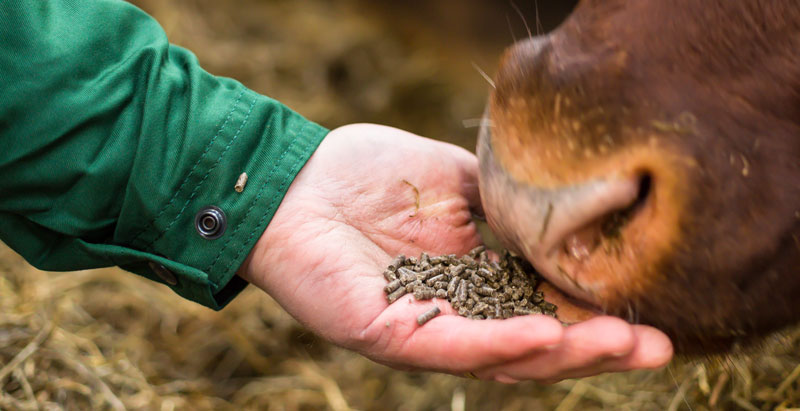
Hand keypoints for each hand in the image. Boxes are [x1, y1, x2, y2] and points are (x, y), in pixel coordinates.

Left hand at [238, 124, 672, 382]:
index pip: (549, 306)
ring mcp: (425, 329)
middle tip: (657, 347)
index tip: (655, 313)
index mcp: (479, 280)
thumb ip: (504, 200)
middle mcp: (459, 314)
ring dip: (561, 352)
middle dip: (598, 349)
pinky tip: (539, 334)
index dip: (599, 314)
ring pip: (502, 357)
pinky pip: (448, 345)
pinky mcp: (387, 334)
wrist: (298, 180)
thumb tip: (564, 207)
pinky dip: (495, 344)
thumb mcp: (456, 179)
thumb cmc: (370, 176)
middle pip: (538, 345)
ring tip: (618, 343)